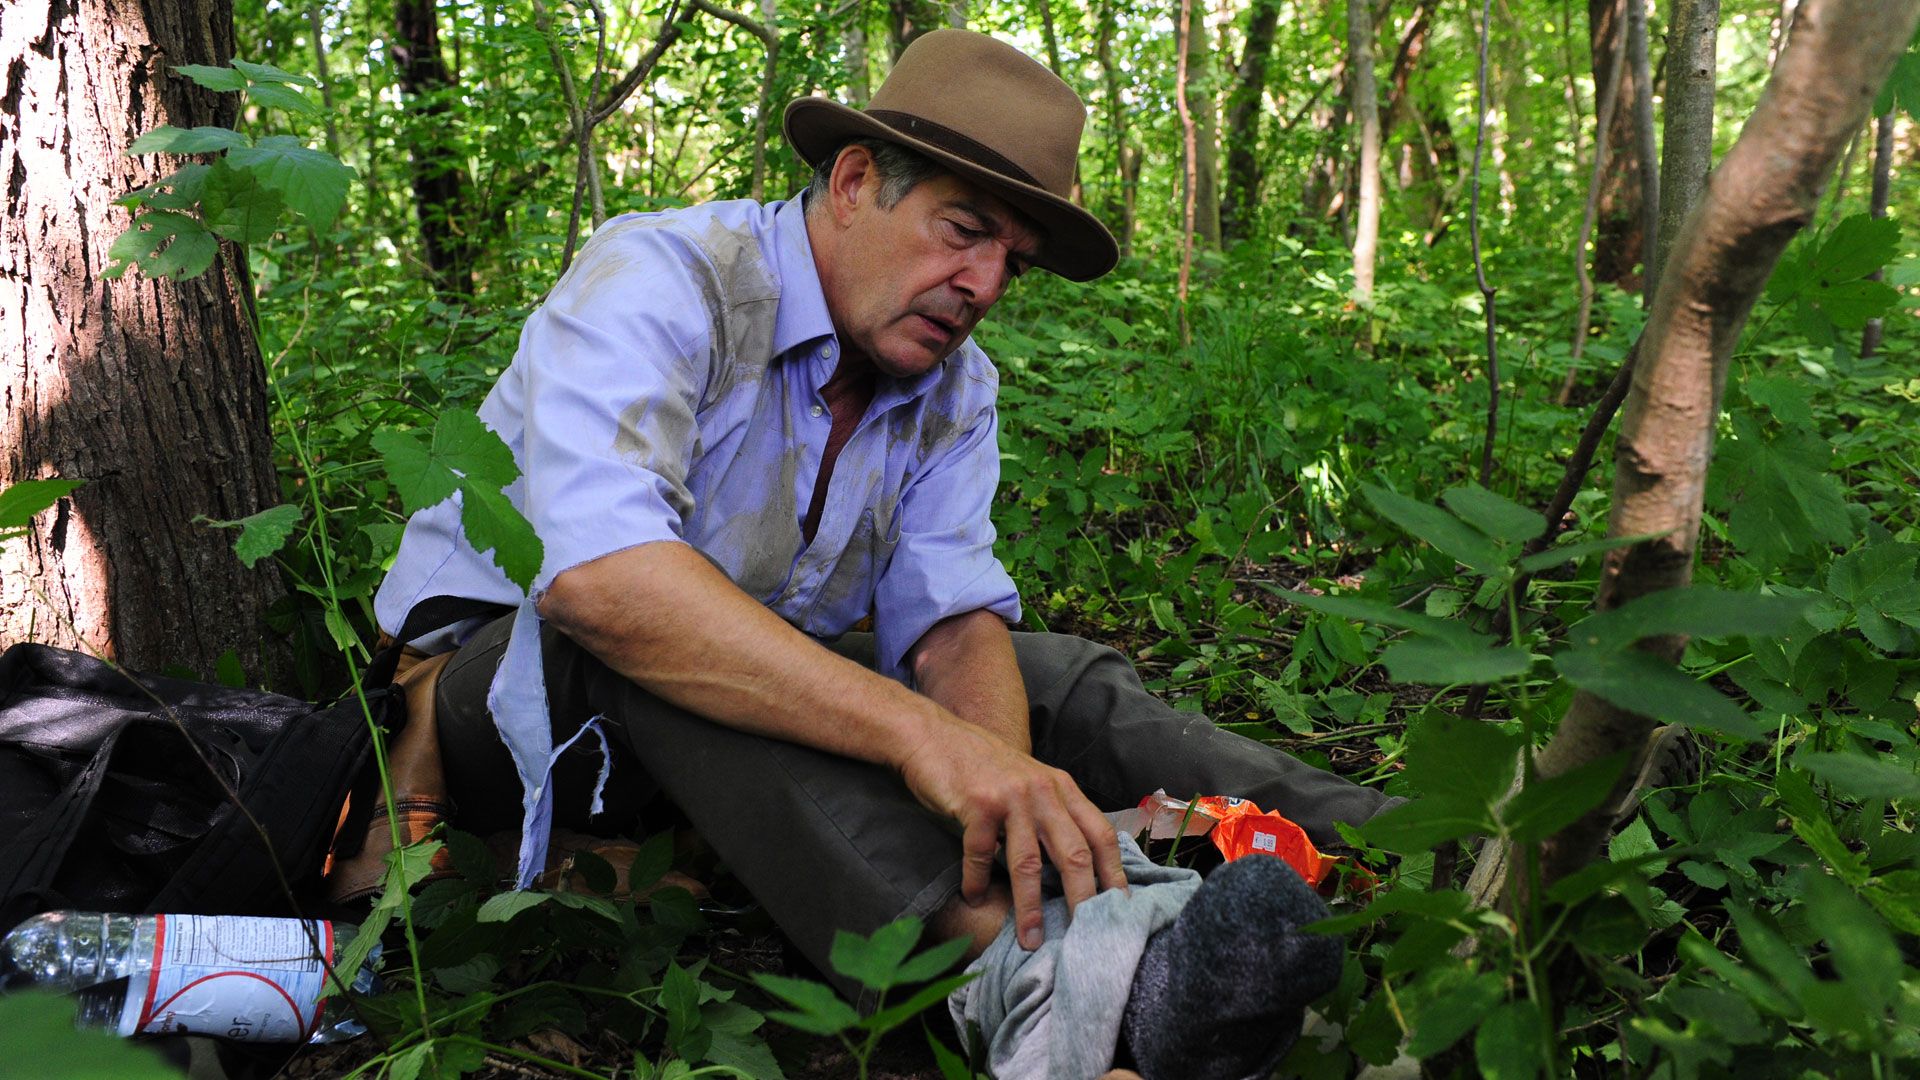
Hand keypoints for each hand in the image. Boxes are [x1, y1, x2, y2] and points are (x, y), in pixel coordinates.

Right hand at [898, 718, 1126, 949]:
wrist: (934, 736)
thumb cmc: (982, 767)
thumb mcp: (1029, 782)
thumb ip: (1051, 814)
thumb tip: (1072, 867)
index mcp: (1061, 788)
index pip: (1100, 833)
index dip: (1114, 872)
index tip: (1121, 908)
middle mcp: (1042, 791)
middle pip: (1073, 853)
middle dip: (1083, 900)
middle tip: (1087, 936)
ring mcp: (1010, 797)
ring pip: (1028, 862)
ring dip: (1030, 906)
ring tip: (1030, 939)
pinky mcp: (976, 804)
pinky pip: (981, 854)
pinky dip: (977, 881)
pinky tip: (974, 898)